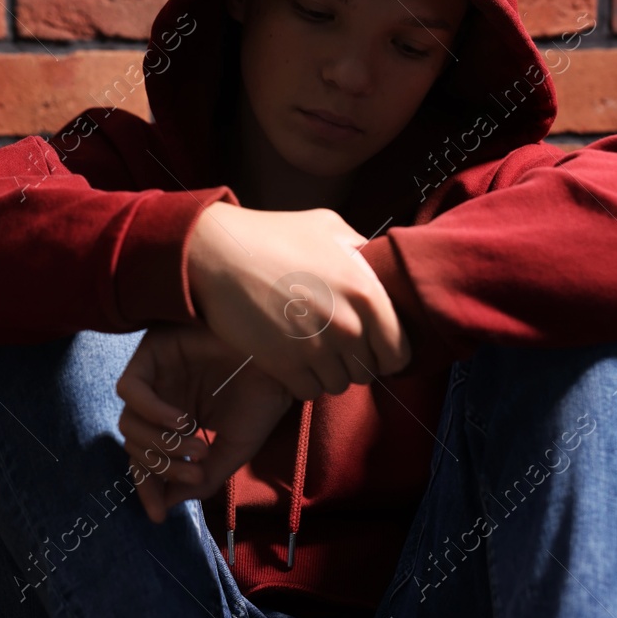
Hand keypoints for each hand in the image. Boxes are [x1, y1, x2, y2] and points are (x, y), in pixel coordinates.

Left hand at [114, 322, 294, 523]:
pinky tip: (182, 421)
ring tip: (199, 447)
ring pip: (127, 423)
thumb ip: (201, 479)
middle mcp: (159, 400)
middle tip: (198, 472)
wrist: (281, 361)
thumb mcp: (232, 450)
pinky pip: (130, 389)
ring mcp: (154, 377)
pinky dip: (151, 413)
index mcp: (175, 423)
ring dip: (162, 446)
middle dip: (164, 468)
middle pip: (134, 446)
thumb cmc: (261, 398)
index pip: (145, 460)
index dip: (148, 488)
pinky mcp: (151, 353)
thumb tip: (165, 505)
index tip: (160, 515)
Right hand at [187, 203, 410, 400]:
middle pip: (367, 372)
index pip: (398, 352)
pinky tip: (289, 356)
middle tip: (330, 341)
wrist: (218, 253)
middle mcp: (348, 326)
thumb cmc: (272, 234)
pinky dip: (301, 381)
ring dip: (326, 372)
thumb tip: (377, 264)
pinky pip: (308, 392)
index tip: (370, 346)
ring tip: (308, 347)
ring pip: (338, 385)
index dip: (386, 352)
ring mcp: (316, 349)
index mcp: (367, 293)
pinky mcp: (285, 365)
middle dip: (352, 360)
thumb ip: (361, 248)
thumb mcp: (327, 226)